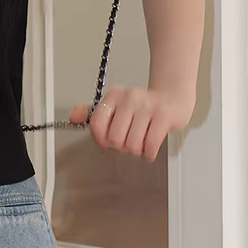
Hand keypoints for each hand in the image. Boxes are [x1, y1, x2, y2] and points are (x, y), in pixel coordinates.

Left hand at [69, 86, 192, 160]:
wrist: (174, 98)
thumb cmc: (143, 107)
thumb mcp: (117, 106)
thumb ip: (93, 113)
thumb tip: (73, 118)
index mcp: (114, 95)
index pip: (97, 124)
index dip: (100, 140)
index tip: (107, 142)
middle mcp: (130, 98)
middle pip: (114, 138)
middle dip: (121, 147)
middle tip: (129, 141)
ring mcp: (148, 106)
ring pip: (132, 144)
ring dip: (136, 150)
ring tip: (141, 141)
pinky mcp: (164, 116)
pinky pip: (150, 145)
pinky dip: (149, 153)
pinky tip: (150, 147)